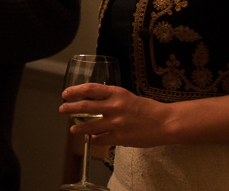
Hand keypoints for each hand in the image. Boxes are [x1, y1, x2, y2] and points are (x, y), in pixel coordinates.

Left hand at [60, 83, 174, 147]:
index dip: (75, 91)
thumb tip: (94, 101)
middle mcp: (114, 107)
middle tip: (63, 109)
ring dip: (78, 127)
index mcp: (117, 93)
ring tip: (72, 129)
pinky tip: (91, 139)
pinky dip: (94, 139)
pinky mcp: (120, 137)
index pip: (90, 89)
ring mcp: (116, 123)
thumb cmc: (147, 109)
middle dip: (70, 108)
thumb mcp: (127, 96)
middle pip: (85, 106)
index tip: (66, 93)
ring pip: (90, 126)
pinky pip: (101, 139)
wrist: (165, 122)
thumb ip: (111, 98)